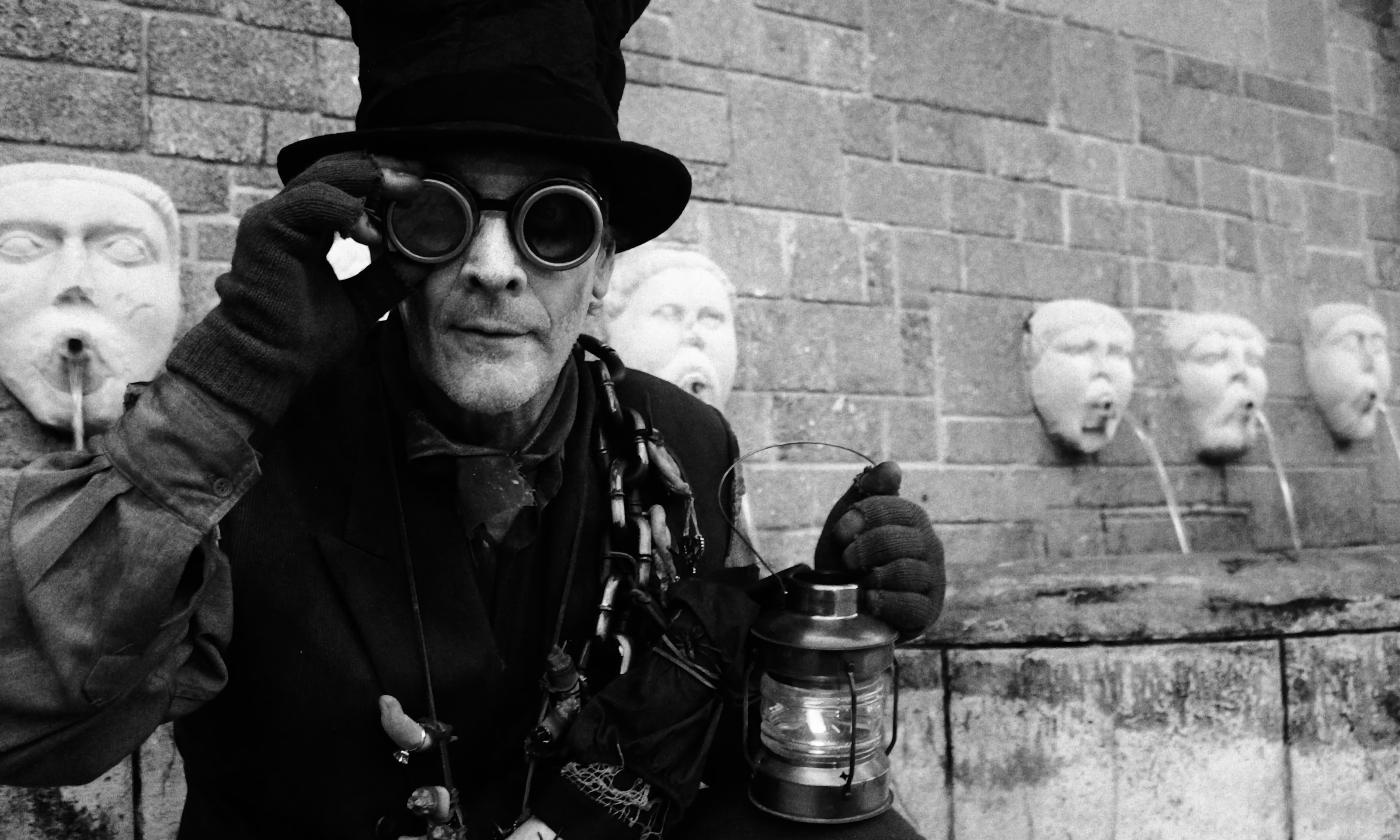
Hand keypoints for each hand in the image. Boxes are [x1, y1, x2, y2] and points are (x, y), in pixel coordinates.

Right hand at [165, 151, 430, 425]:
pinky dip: (346, 210)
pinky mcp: (265, 228)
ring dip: (370, 182)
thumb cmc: (304, 339)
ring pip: (324, 176)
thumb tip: (426, 260)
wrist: (269, 365)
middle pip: (337, 170)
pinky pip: (310, 201)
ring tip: (407, 195)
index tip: (422, 186)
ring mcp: (274, 218)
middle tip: (420, 182)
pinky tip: (372, 234)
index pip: (347, 185)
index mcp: (308, 228)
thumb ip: (388, 278)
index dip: (384, 180)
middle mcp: (289, 216)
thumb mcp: (361, 302)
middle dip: (383, 171)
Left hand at [813, 461, 944, 639]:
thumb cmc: (850, 560)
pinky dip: (885, 602)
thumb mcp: (848, 524)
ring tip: (859, 583)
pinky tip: (869, 601)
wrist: (846, 606)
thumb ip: (865, 492)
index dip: (865, 516)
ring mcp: (933, 580)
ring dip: (874, 577)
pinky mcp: (929, 611)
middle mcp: (930, 547)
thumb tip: (891, 468)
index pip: (897, 508)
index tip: (840, 532)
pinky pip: (912, 605)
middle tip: (847, 560)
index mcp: (912, 520)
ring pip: (907, 572)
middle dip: (865, 548)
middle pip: (900, 540)